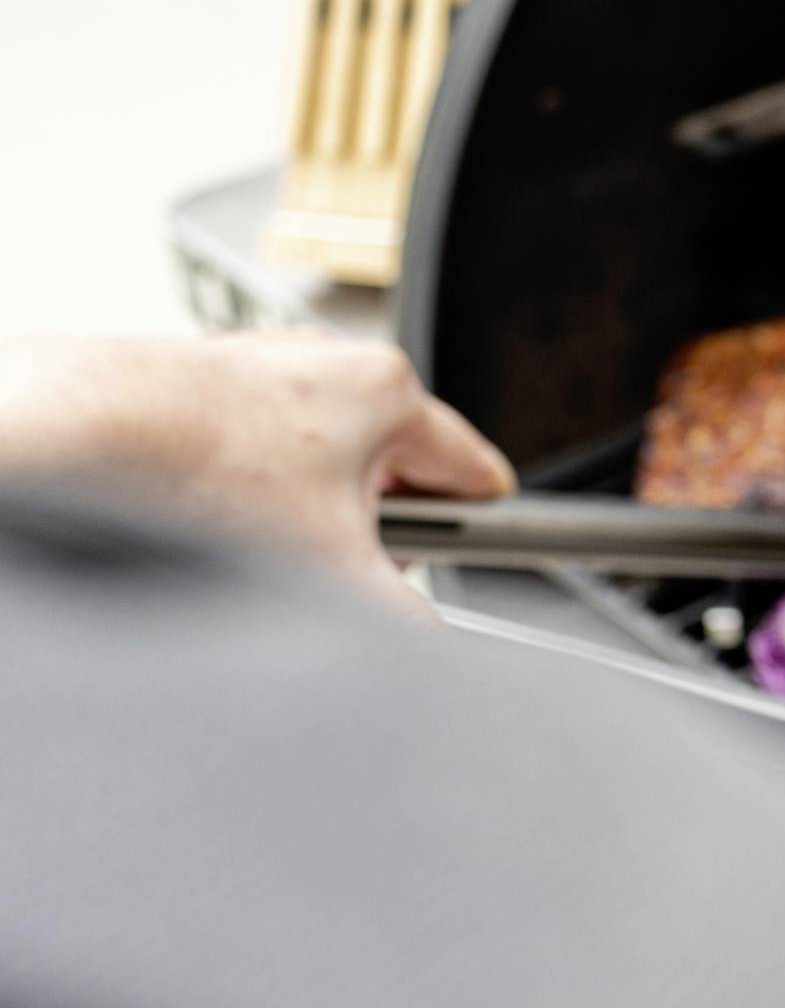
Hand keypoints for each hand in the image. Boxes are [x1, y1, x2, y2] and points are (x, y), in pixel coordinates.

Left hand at [0, 335, 514, 604]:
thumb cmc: (197, 469)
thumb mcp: (330, 567)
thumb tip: (423, 645)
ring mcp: (270, 363)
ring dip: (312, 501)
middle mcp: (333, 362)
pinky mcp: (212, 378)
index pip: (473, 469)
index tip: (476, 557)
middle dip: (376, 520)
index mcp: (387, 391)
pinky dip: (254, 479)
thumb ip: (402, 614)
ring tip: (264, 534)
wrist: (82, 432)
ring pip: (326, 453)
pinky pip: (265, 441)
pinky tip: (219, 509)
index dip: (479, 526)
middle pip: (396, 465)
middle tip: (338, 559)